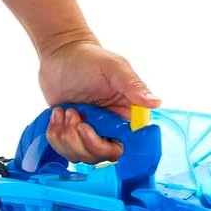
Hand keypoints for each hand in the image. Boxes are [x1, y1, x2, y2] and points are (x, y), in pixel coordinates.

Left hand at [39, 39, 160, 163]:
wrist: (61, 54)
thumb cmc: (90, 58)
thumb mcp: (114, 68)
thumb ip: (134, 86)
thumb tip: (156, 102)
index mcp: (124, 116)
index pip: (125, 147)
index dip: (109, 147)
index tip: (95, 130)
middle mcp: (108, 129)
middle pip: (101, 156)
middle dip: (83, 141)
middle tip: (74, 116)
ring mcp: (89, 133)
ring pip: (80, 156)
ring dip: (67, 137)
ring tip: (65, 112)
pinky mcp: (71, 134)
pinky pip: (63, 150)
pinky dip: (55, 136)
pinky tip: (57, 114)